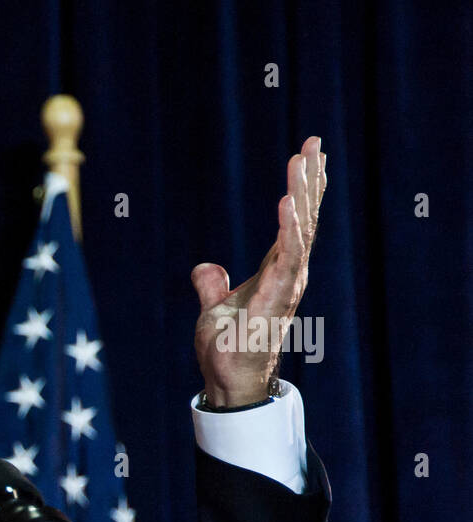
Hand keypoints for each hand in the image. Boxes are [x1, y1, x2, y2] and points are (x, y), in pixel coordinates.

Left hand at [191, 136, 326, 406]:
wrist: (227, 380)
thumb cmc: (227, 349)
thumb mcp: (215, 308)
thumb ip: (212, 285)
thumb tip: (206, 267)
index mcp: (277, 271)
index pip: (294, 221)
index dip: (302, 188)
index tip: (308, 155)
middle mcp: (289, 274)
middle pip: (304, 217)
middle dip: (310, 178)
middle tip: (314, 141)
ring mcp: (286, 285)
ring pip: (300, 229)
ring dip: (302, 193)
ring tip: (304, 159)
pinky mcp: (276, 297)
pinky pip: (287, 256)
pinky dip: (288, 228)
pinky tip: (287, 200)